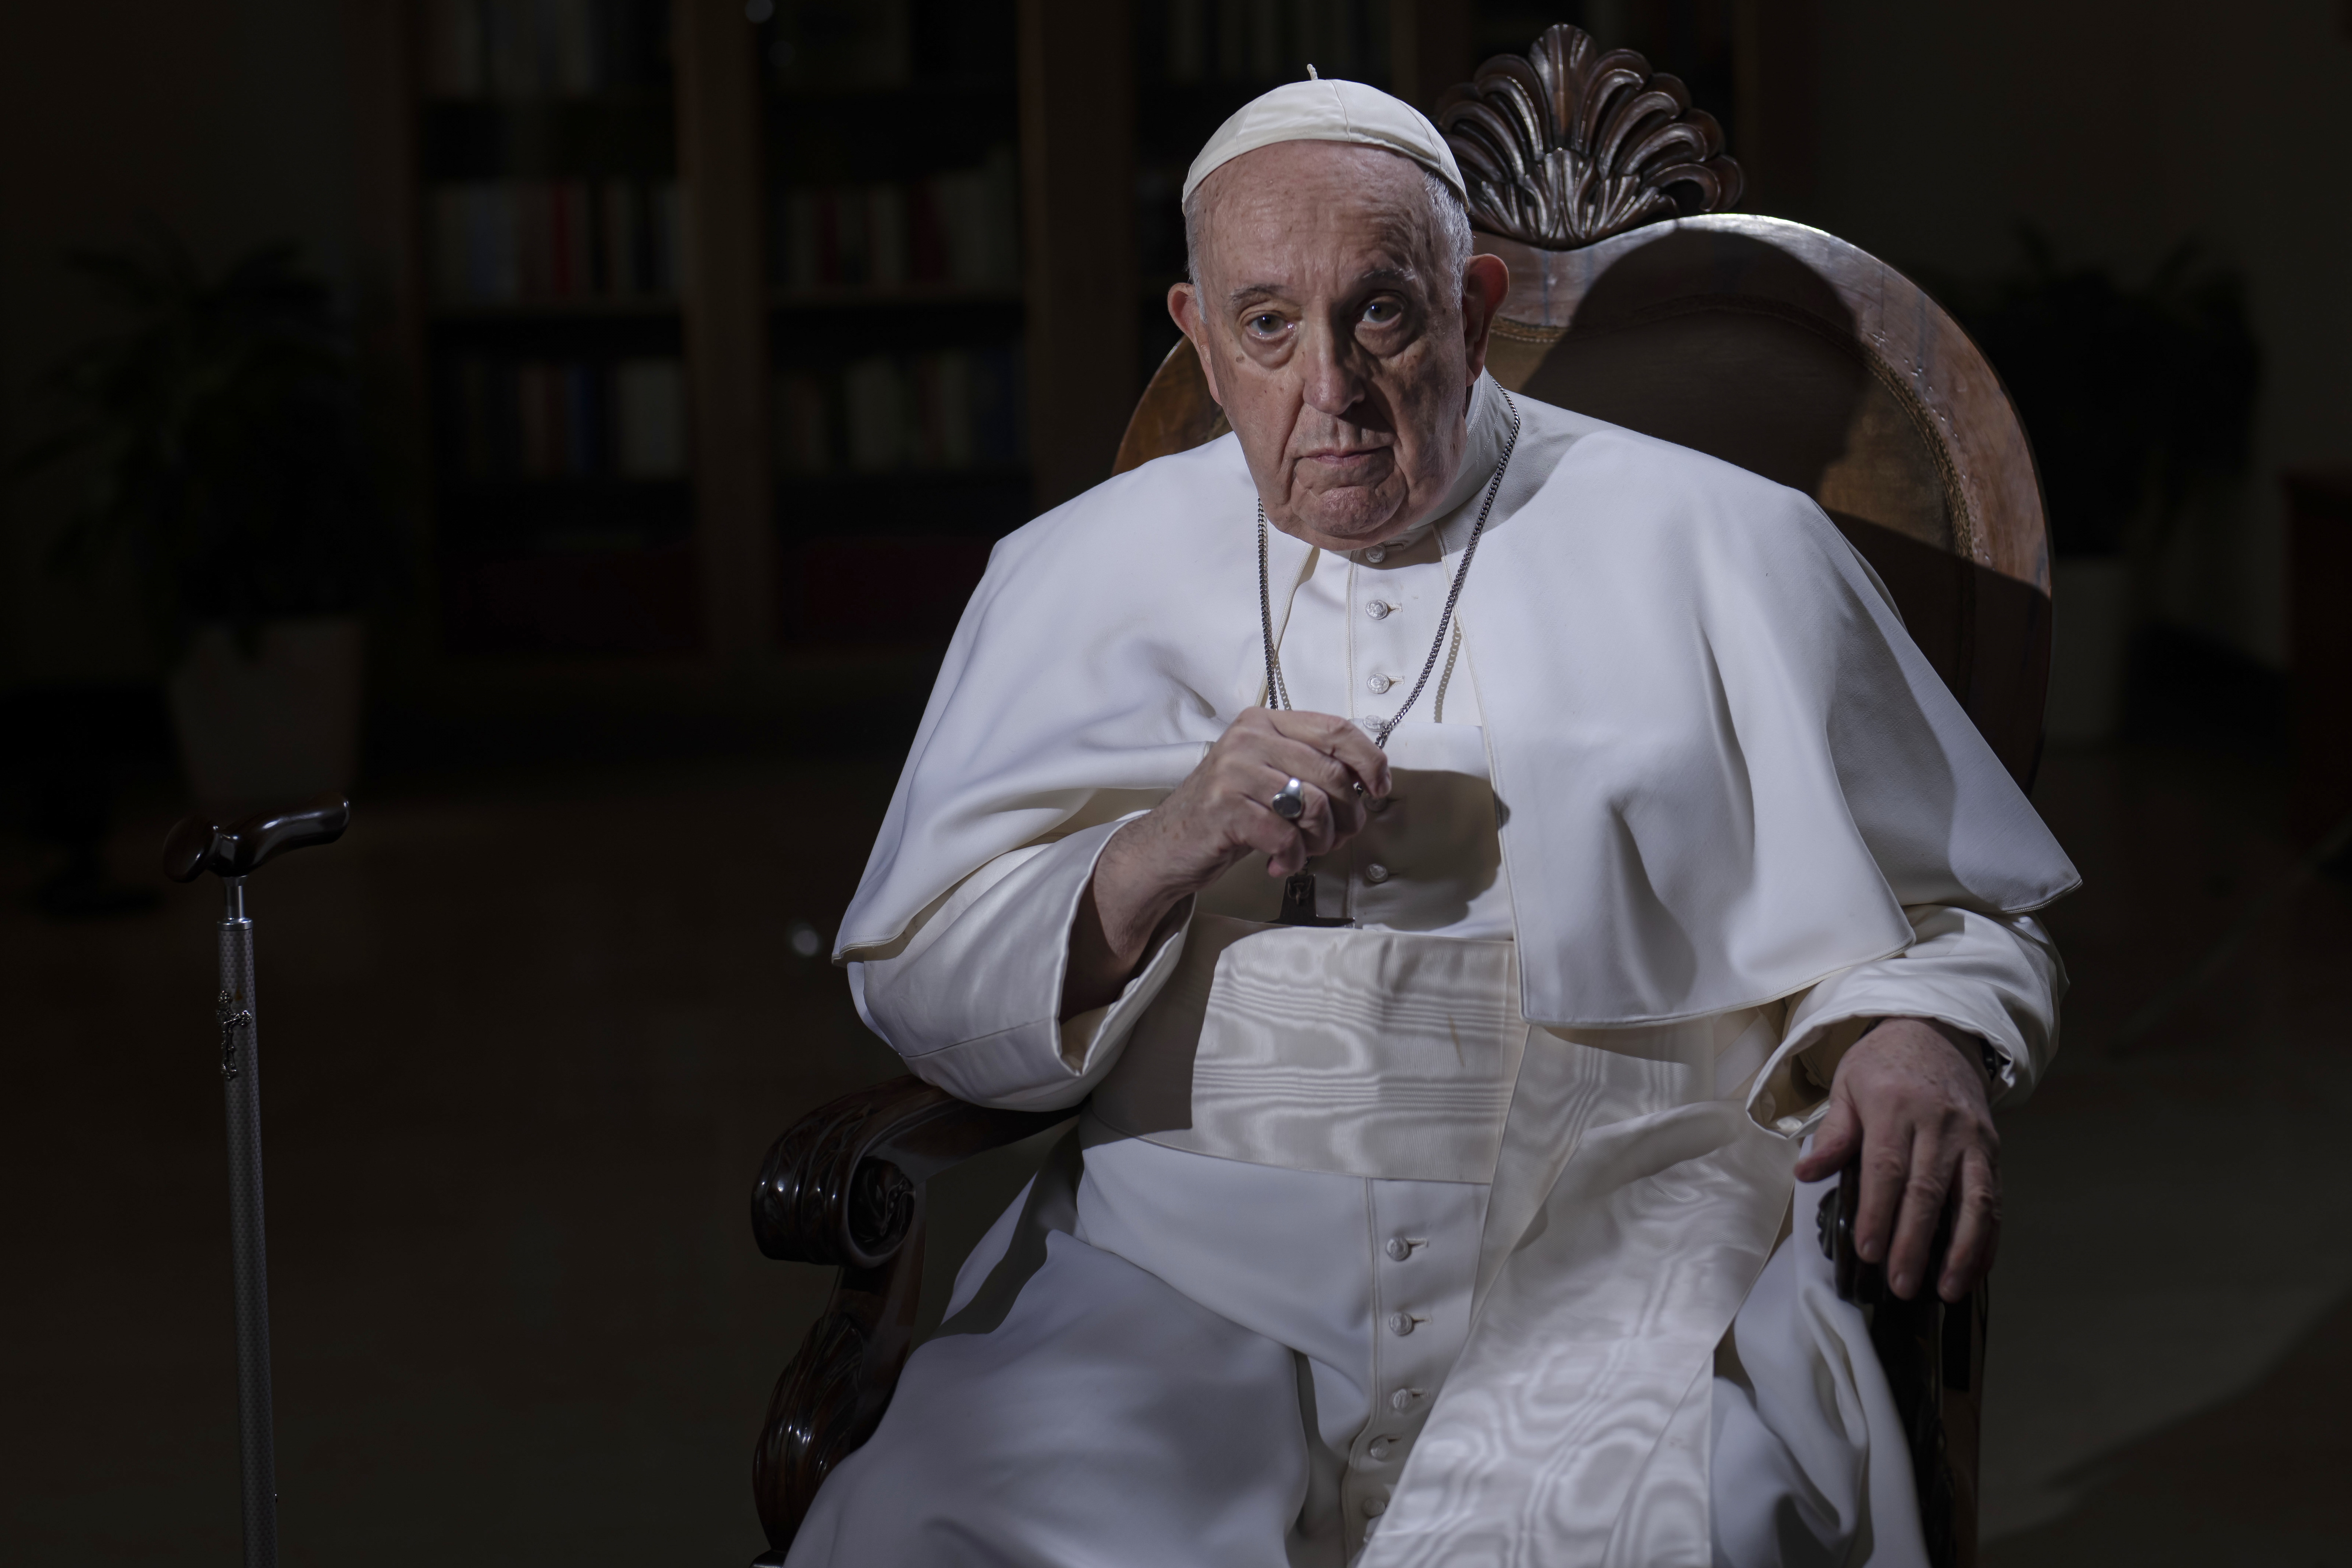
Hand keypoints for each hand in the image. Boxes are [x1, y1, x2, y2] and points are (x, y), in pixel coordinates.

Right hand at [1062, 708, 1388, 1014]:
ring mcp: (1233, 770)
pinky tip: (1280, 864)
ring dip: (1321, 840)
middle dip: (1348, 815)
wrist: (1168, 845)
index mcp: (1265, 722)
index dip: (1370, 760)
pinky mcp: (1224, 808)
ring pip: (1313, 805)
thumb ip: (1311, 767)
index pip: (1337, 728)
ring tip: (1305, 851)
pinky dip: (1292, 857)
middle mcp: (1249, 738)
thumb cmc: (1229, 813)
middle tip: (1336, 838)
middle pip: (1333, 773)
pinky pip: (1284, 835)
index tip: (1379, 789)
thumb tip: (1372, 783)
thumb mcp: (1269, 776)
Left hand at [1793, 1017, 1998, 1302]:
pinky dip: (1988, 1238)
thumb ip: (1834, 1133)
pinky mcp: (1994, 1149)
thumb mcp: (1848, 1085)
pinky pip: (1995, 1198)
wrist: (1938, 1032)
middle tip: (1901, 1284)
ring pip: (1974, 1200)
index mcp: (1895, 1107)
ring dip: (1962, 1250)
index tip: (1868, 1251)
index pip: (1887, 1168)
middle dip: (1915, 1242)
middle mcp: (1940, 1124)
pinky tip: (1976, 1268)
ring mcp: (1972, 1138)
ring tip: (1947, 1289)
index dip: (1878, 1213)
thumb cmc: (1884, 1064)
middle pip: (1928, 1191)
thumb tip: (1806, 1172)